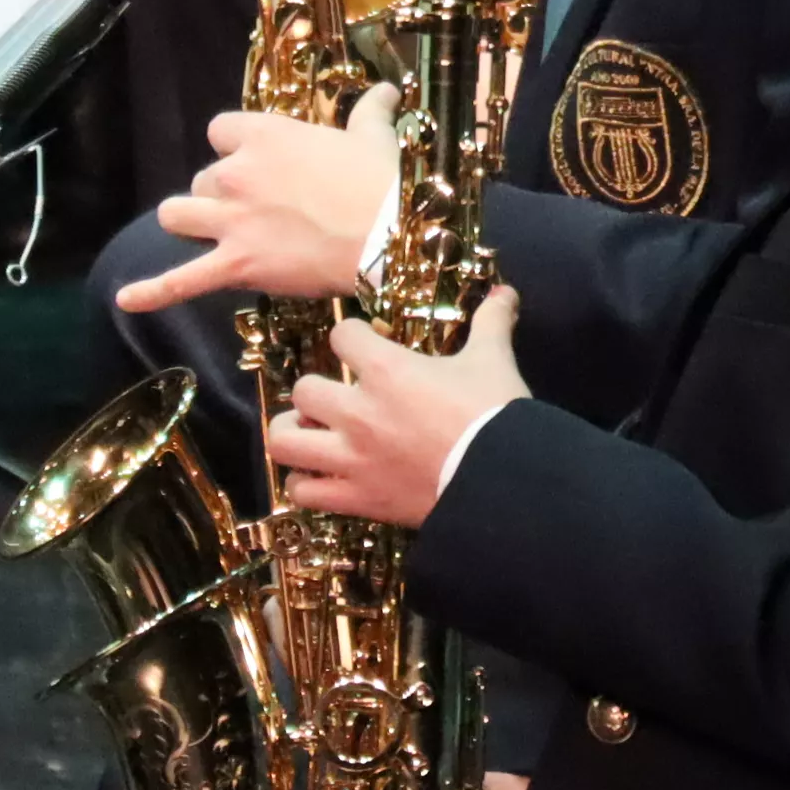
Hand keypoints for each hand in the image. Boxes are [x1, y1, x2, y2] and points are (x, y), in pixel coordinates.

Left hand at [115, 88, 401, 312]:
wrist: (389, 234)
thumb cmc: (382, 181)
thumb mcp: (373, 136)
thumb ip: (370, 110)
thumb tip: (389, 89)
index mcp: (264, 135)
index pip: (220, 130)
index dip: (235, 148)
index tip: (258, 160)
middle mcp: (236, 174)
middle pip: (202, 180)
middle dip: (220, 194)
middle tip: (254, 208)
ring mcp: (231, 221)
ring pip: (177, 215)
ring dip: (188, 221)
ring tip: (205, 231)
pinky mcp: (236, 264)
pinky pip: (181, 280)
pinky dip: (152, 292)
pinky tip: (125, 300)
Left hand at [263, 289, 529, 528]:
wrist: (502, 480)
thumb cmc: (493, 413)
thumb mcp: (493, 359)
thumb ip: (491, 322)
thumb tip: (504, 292)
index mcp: (385, 370)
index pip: (342, 335)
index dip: (352, 335)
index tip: (365, 342)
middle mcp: (356, 412)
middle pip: (303, 389)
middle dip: (315, 390)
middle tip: (334, 396)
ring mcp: (350, 458)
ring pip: (284, 441)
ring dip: (292, 435)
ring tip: (309, 433)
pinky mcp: (356, 498)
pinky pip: (303, 492)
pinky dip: (304, 484)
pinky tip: (319, 477)